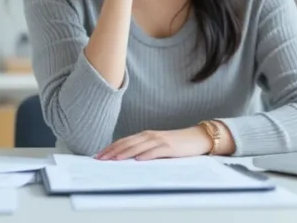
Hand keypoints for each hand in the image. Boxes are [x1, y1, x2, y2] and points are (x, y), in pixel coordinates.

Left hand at [94, 127, 210, 160]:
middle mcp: (150, 135)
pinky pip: (156, 151)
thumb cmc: (176, 144)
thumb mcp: (157, 146)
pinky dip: (146, 155)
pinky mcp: (170, 146)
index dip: (110, 147)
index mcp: (145, 135)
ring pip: (138, 146)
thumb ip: (143, 150)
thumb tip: (126, 160)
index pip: (124, 141)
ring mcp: (160, 140)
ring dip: (125, 153)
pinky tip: (138, 160)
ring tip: (114, 160)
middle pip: (127, 143)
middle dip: (112, 151)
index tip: (99, 155)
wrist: (197, 137)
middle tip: (100, 159)